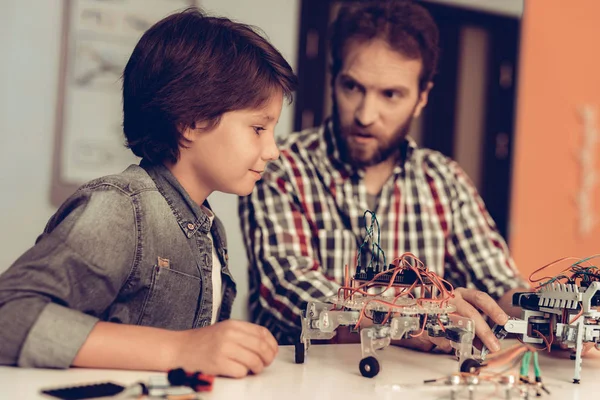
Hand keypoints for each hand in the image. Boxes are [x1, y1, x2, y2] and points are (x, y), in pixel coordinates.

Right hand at [169, 320, 278, 377]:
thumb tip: (266, 345)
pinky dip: (242, 374)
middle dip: (267, 358)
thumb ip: (243, 334)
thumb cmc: (202, 342)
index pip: (262, 332)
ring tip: (251, 369)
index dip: (272, 344)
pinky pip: (241, 372)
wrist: (179, 349)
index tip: (272, 352)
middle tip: (265, 363)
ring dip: (256, 368)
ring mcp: (224, 348)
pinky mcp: (218, 363)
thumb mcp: (224, 330)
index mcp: (233, 324)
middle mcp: (229, 334)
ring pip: (253, 361)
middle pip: (261, 347)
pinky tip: (235, 371)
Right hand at [392, 288, 507, 353]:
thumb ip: (474, 330)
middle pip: (470, 312)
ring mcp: (438, 308)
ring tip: (475, 349)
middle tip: (494, 345)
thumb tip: (488, 343)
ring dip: (468, 339)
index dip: (493, 309)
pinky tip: (450, 345)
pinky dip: (448, 343)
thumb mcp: (462, 318)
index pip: (480, 298)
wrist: (414, 315)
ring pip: (457, 323)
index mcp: (461, 295)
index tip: (504, 321)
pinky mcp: (428, 319)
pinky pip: (442, 334)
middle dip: (484, 331)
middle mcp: (450, 298)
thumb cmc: (442, 316)